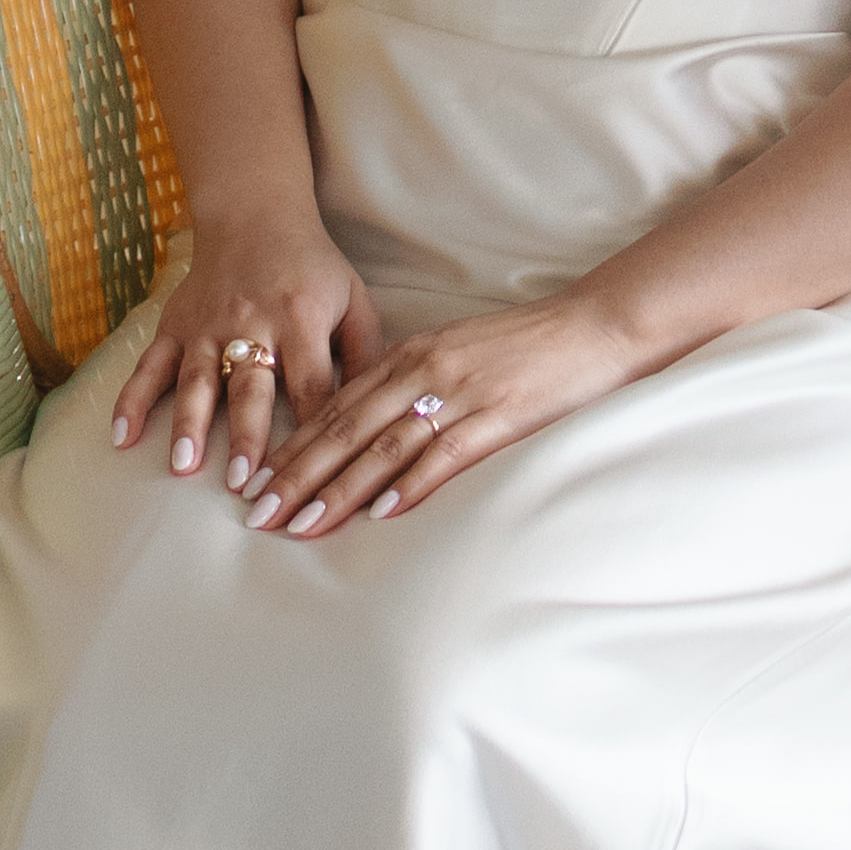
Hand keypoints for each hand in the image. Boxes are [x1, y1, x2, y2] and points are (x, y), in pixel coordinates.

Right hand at [112, 229, 374, 489]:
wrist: (253, 215)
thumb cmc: (312, 266)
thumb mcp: (354, 299)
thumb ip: (366, 354)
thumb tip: (373, 413)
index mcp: (301, 318)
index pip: (311, 383)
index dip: (312, 429)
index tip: (311, 474)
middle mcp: (252, 323)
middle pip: (250, 386)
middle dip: (245, 434)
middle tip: (242, 482)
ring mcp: (207, 325)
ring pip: (197, 378)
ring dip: (189, 422)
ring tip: (183, 466)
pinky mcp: (175, 324)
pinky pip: (150, 364)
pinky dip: (132, 399)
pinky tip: (122, 436)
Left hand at [256, 287, 654, 537]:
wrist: (592, 326)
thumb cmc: (525, 345)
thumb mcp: (455, 352)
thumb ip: (412, 384)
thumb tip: (371, 428)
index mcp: (410, 354)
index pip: (337, 407)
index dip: (295, 448)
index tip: (259, 482)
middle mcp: (423, 371)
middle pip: (345, 430)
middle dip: (297, 475)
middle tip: (258, 514)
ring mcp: (459, 394)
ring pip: (383, 447)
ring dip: (338, 489)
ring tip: (301, 524)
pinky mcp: (496, 416)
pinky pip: (443, 455)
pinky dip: (409, 485)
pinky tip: (380, 513)